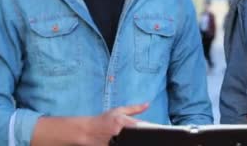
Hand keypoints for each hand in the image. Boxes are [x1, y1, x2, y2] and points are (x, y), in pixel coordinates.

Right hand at [31, 102, 148, 145]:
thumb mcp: (118, 111)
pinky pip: (125, 145)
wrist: (86, 131)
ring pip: (134, 142)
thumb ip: (134, 109)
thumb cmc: (103, 120)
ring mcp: (117, 142)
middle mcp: (121, 133)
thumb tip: (147, 104)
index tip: (159, 131)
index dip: (153, 129)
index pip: (144, 126)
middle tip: (152, 138)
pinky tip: (131, 141)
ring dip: (139, 140)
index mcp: (124, 122)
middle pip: (140, 137)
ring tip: (141, 139)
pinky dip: (130, 143)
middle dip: (146, 137)